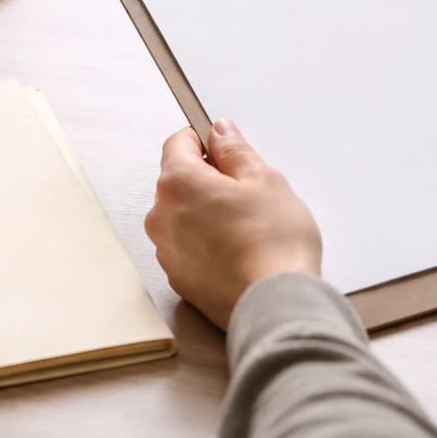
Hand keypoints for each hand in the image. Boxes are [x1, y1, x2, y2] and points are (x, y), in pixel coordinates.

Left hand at [145, 119, 320, 329]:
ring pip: (182, 215)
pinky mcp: (177, 278)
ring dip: (205, 213)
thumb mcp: (264, 180)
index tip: (224, 149)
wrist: (276, 305)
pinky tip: (237, 251)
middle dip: (208, 180)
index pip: (178, 143)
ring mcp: (165, 250)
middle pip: (178, 181)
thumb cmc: (274, 243)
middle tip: (247, 194)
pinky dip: (205, 243)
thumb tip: (220, 132)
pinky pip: (186, 246)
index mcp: (177, 183)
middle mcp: (161, 215)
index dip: (203, 141)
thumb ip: (235, 151)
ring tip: (245, 228)